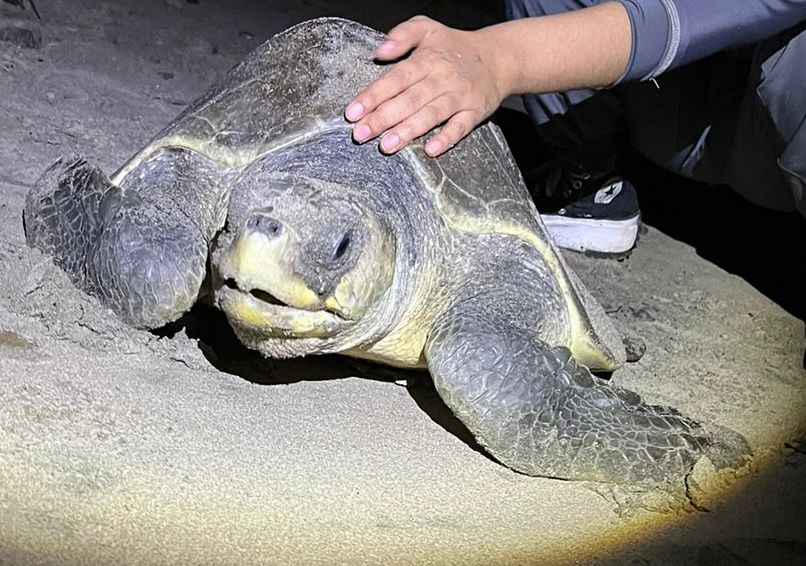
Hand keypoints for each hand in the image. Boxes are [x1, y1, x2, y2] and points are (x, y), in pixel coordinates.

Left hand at [344, 16, 508, 156]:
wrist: (498, 58)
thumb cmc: (455, 47)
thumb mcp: (428, 29)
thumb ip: (402, 35)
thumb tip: (380, 51)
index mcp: (427, 59)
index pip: (395, 78)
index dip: (373, 95)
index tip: (353, 112)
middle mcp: (442, 78)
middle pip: (409, 99)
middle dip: (383, 118)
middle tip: (361, 134)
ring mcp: (458, 96)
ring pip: (431, 114)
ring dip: (408, 130)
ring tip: (387, 145)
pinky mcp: (474, 112)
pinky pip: (460, 127)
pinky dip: (447, 138)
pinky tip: (431, 150)